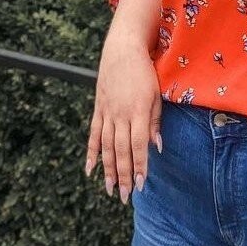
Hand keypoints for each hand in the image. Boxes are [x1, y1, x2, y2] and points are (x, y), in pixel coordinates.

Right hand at [84, 38, 162, 204]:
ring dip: (107, 169)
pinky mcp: (98, 109)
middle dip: (124, 175)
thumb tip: (157, 148)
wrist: (123, 49)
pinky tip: (89, 170)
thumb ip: (156, 121)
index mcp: (138, 111)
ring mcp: (107, 112)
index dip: (140, 165)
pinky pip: (93, 134)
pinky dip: (91, 153)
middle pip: (120, 150)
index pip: (139, 144)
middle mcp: (120, 114)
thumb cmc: (145, 72)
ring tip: (110, 189)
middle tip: (126, 196)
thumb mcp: (157, 94)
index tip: (142, 184)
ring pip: (105, 146)